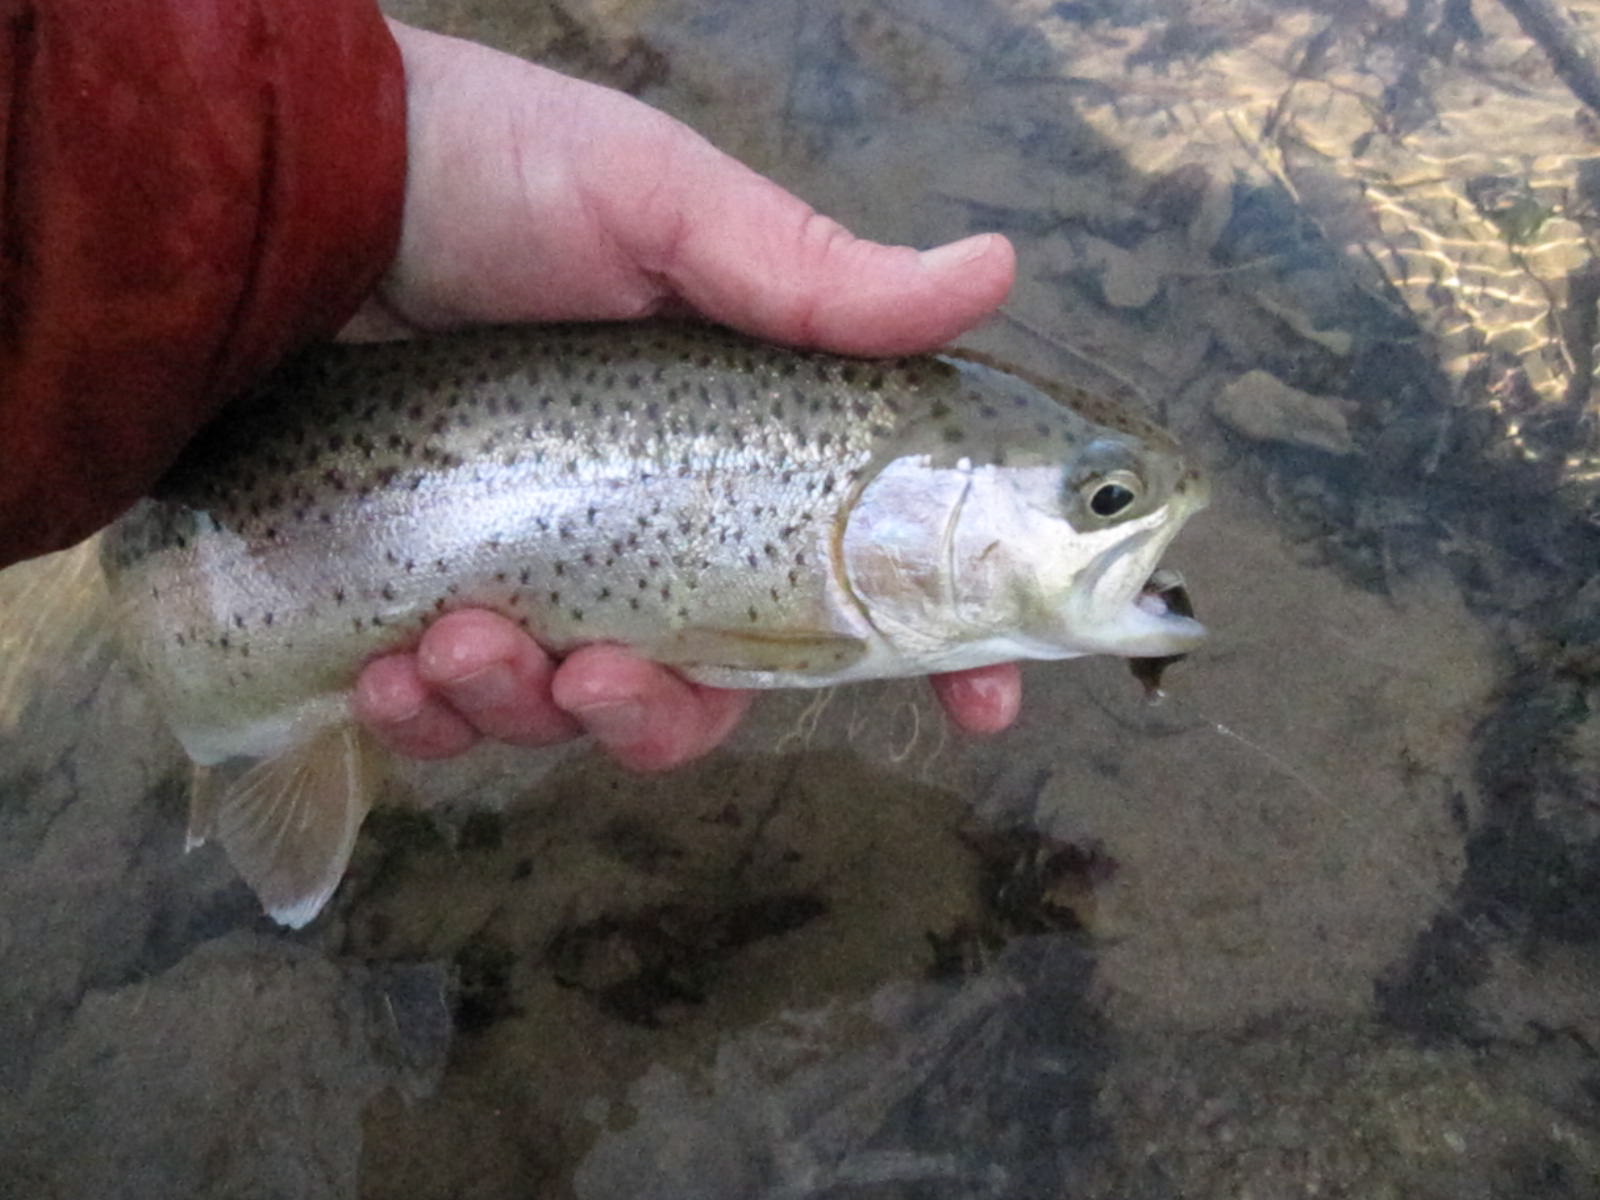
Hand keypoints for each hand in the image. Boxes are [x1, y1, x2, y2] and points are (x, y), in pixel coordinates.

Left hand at [349, 21, 1021, 769]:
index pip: (865, 574)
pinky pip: (451, 718)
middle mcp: (656, 533)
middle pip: (710, 692)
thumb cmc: (505, 176)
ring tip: (452, 639)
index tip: (982, 710)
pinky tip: (392, 667)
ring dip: (522, 708)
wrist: (318, 191)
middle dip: (659, 715)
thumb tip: (994, 271)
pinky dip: (429, 717)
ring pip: (575, 717)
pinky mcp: (429, 600)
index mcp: (741, 455)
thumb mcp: (666, 209)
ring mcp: (542, 575)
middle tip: (598, 674)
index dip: (937, 654)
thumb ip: (811, 279)